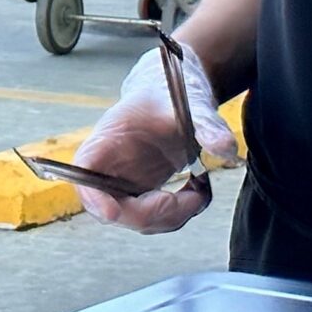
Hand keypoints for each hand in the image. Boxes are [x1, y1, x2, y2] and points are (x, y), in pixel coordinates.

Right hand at [72, 41, 236, 233]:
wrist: (175, 94)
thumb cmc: (172, 92)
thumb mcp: (191, 102)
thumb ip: (207, 124)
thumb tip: (226, 149)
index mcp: (108, 138)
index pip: (85, 170)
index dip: (92, 195)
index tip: (112, 212)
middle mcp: (108, 166)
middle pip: (109, 207)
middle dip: (150, 213)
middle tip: (191, 199)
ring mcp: (123, 183)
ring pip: (134, 220)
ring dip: (171, 217)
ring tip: (200, 192)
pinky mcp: (141, 193)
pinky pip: (153, 218)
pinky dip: (179, 215)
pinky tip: (198, 192)